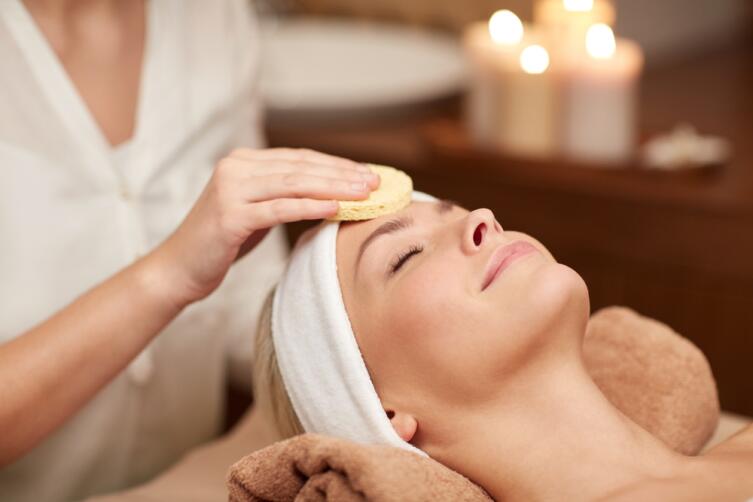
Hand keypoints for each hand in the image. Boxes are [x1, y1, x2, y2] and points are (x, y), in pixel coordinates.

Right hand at [154, 148, 378, 305]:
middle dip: (342, 174)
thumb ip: (283, 196)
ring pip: (293, 184)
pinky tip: (335, 207)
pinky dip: (309, 206)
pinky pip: (278, 209)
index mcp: (244, 162)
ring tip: (364, 193)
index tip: (368, 173)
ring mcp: (231, 190)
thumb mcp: (256, 212)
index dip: (336, 165)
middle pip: (300, 168)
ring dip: (333, 187)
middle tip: (376, 182)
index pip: (300, 159)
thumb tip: (330, 194)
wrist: (178, 268)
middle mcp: (236, 167)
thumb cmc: (222, 242)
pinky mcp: (230, 215)